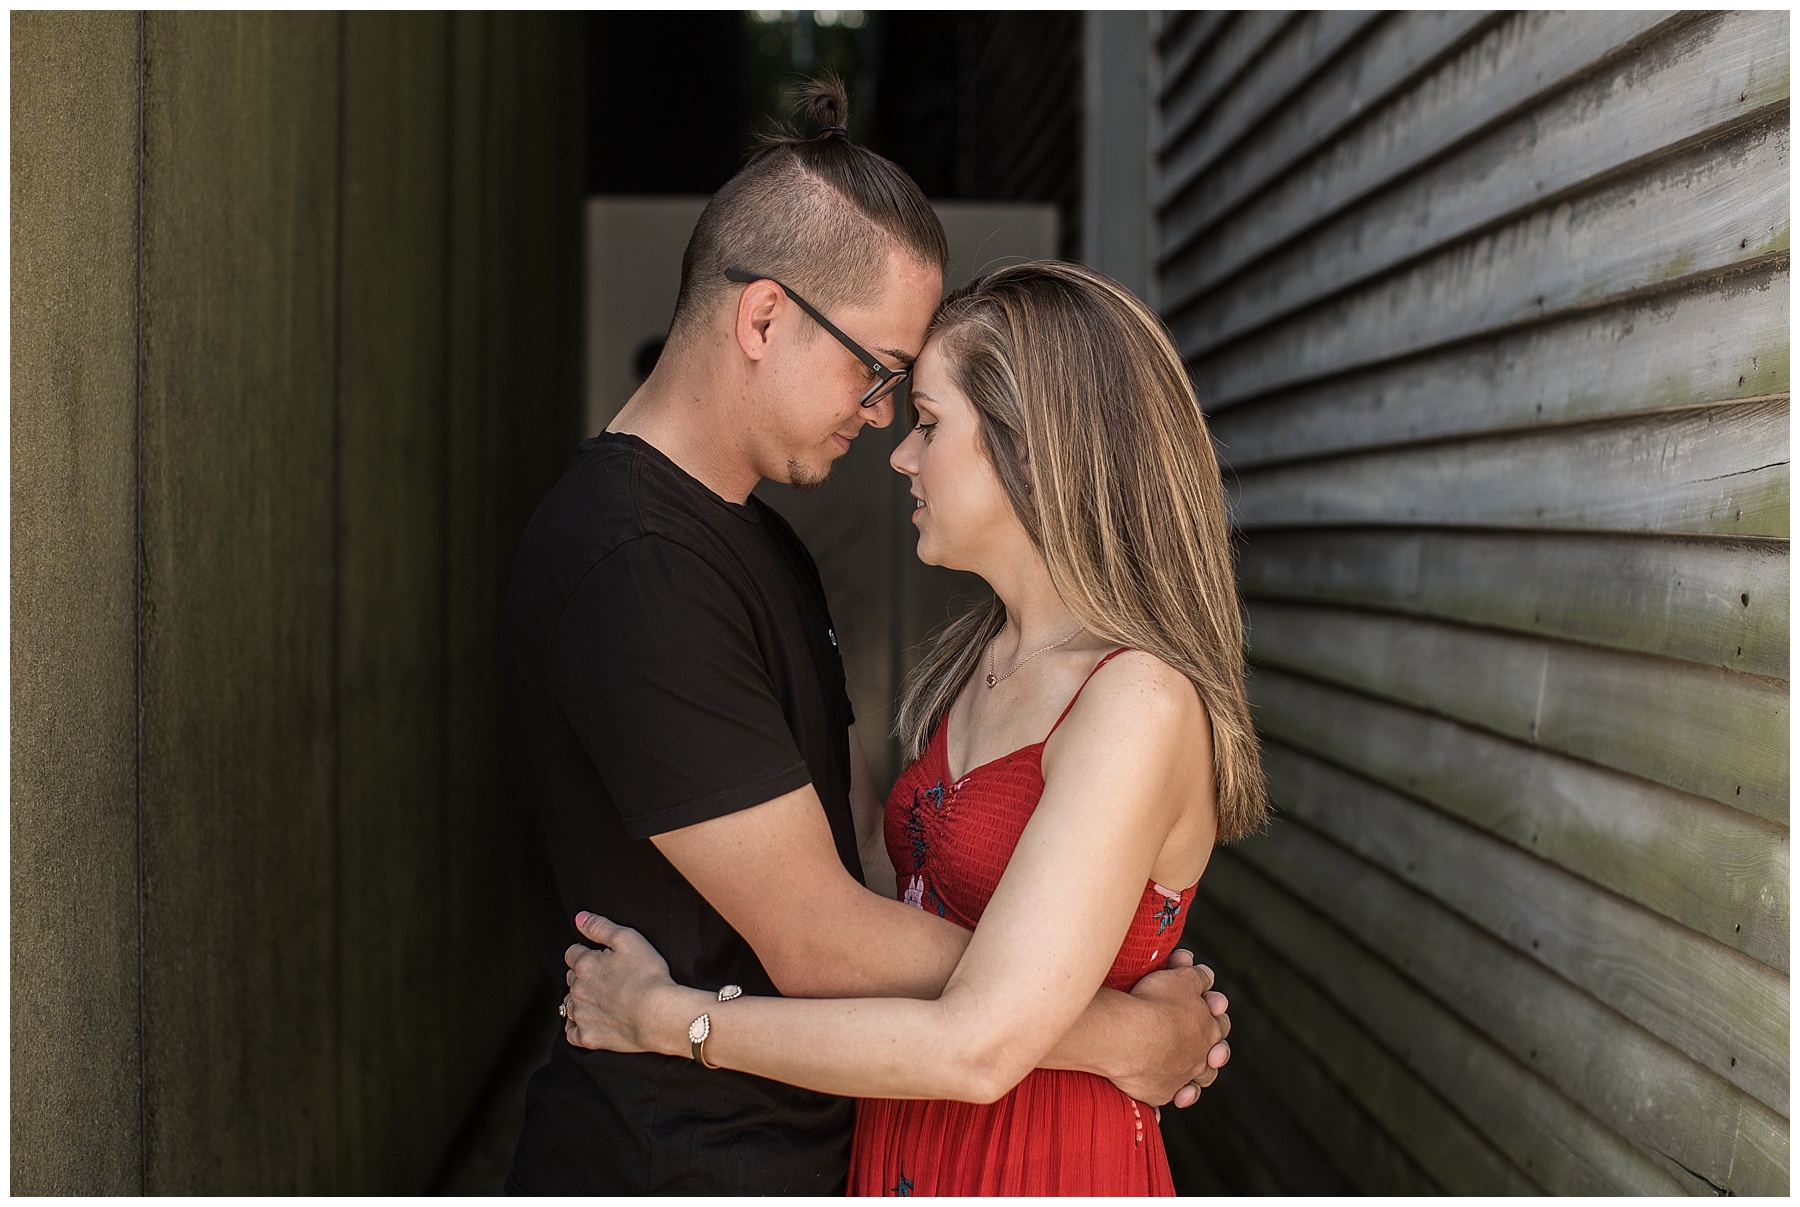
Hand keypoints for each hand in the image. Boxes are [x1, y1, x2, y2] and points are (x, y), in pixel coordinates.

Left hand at [562, 912, 678, 1053]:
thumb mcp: (628, 939)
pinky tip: (589, 1022)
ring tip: (599, 1000)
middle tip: (604, 978)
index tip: (598, 956)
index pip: (572, 953)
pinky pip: (572, 1032)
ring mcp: (581, 1015)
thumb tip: (579, 918)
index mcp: (585, 965)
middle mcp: (577, 990)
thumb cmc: (648, 976)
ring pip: (569, 1004)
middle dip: (582, 976)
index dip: (585, 952)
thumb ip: (600, 926)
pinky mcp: (588, 1037)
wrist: (659, 1014)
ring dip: (579, 1000)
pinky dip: (576, 1026)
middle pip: (571, 978)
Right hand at [1109, 948, 1230, 1108]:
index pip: (1220, 1022)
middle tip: (1207, 1044)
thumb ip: (1197, 977)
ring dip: (1195, 1079)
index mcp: (1209, 1029)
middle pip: (1214, 1056)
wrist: (1130, 1037)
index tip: (1207, 1003)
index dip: (1214, 1012)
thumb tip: (1206, 974)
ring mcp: (1180, 1079)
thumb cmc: (1156, 1003)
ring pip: (1197, 1082)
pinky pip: (1164, 1100)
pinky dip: (1165, 1102)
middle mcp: (1200, 1058)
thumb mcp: (1182, 979)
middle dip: (1214, 1049)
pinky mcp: (1158, 1094)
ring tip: (1188, 1075)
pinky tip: (1160, 1109)